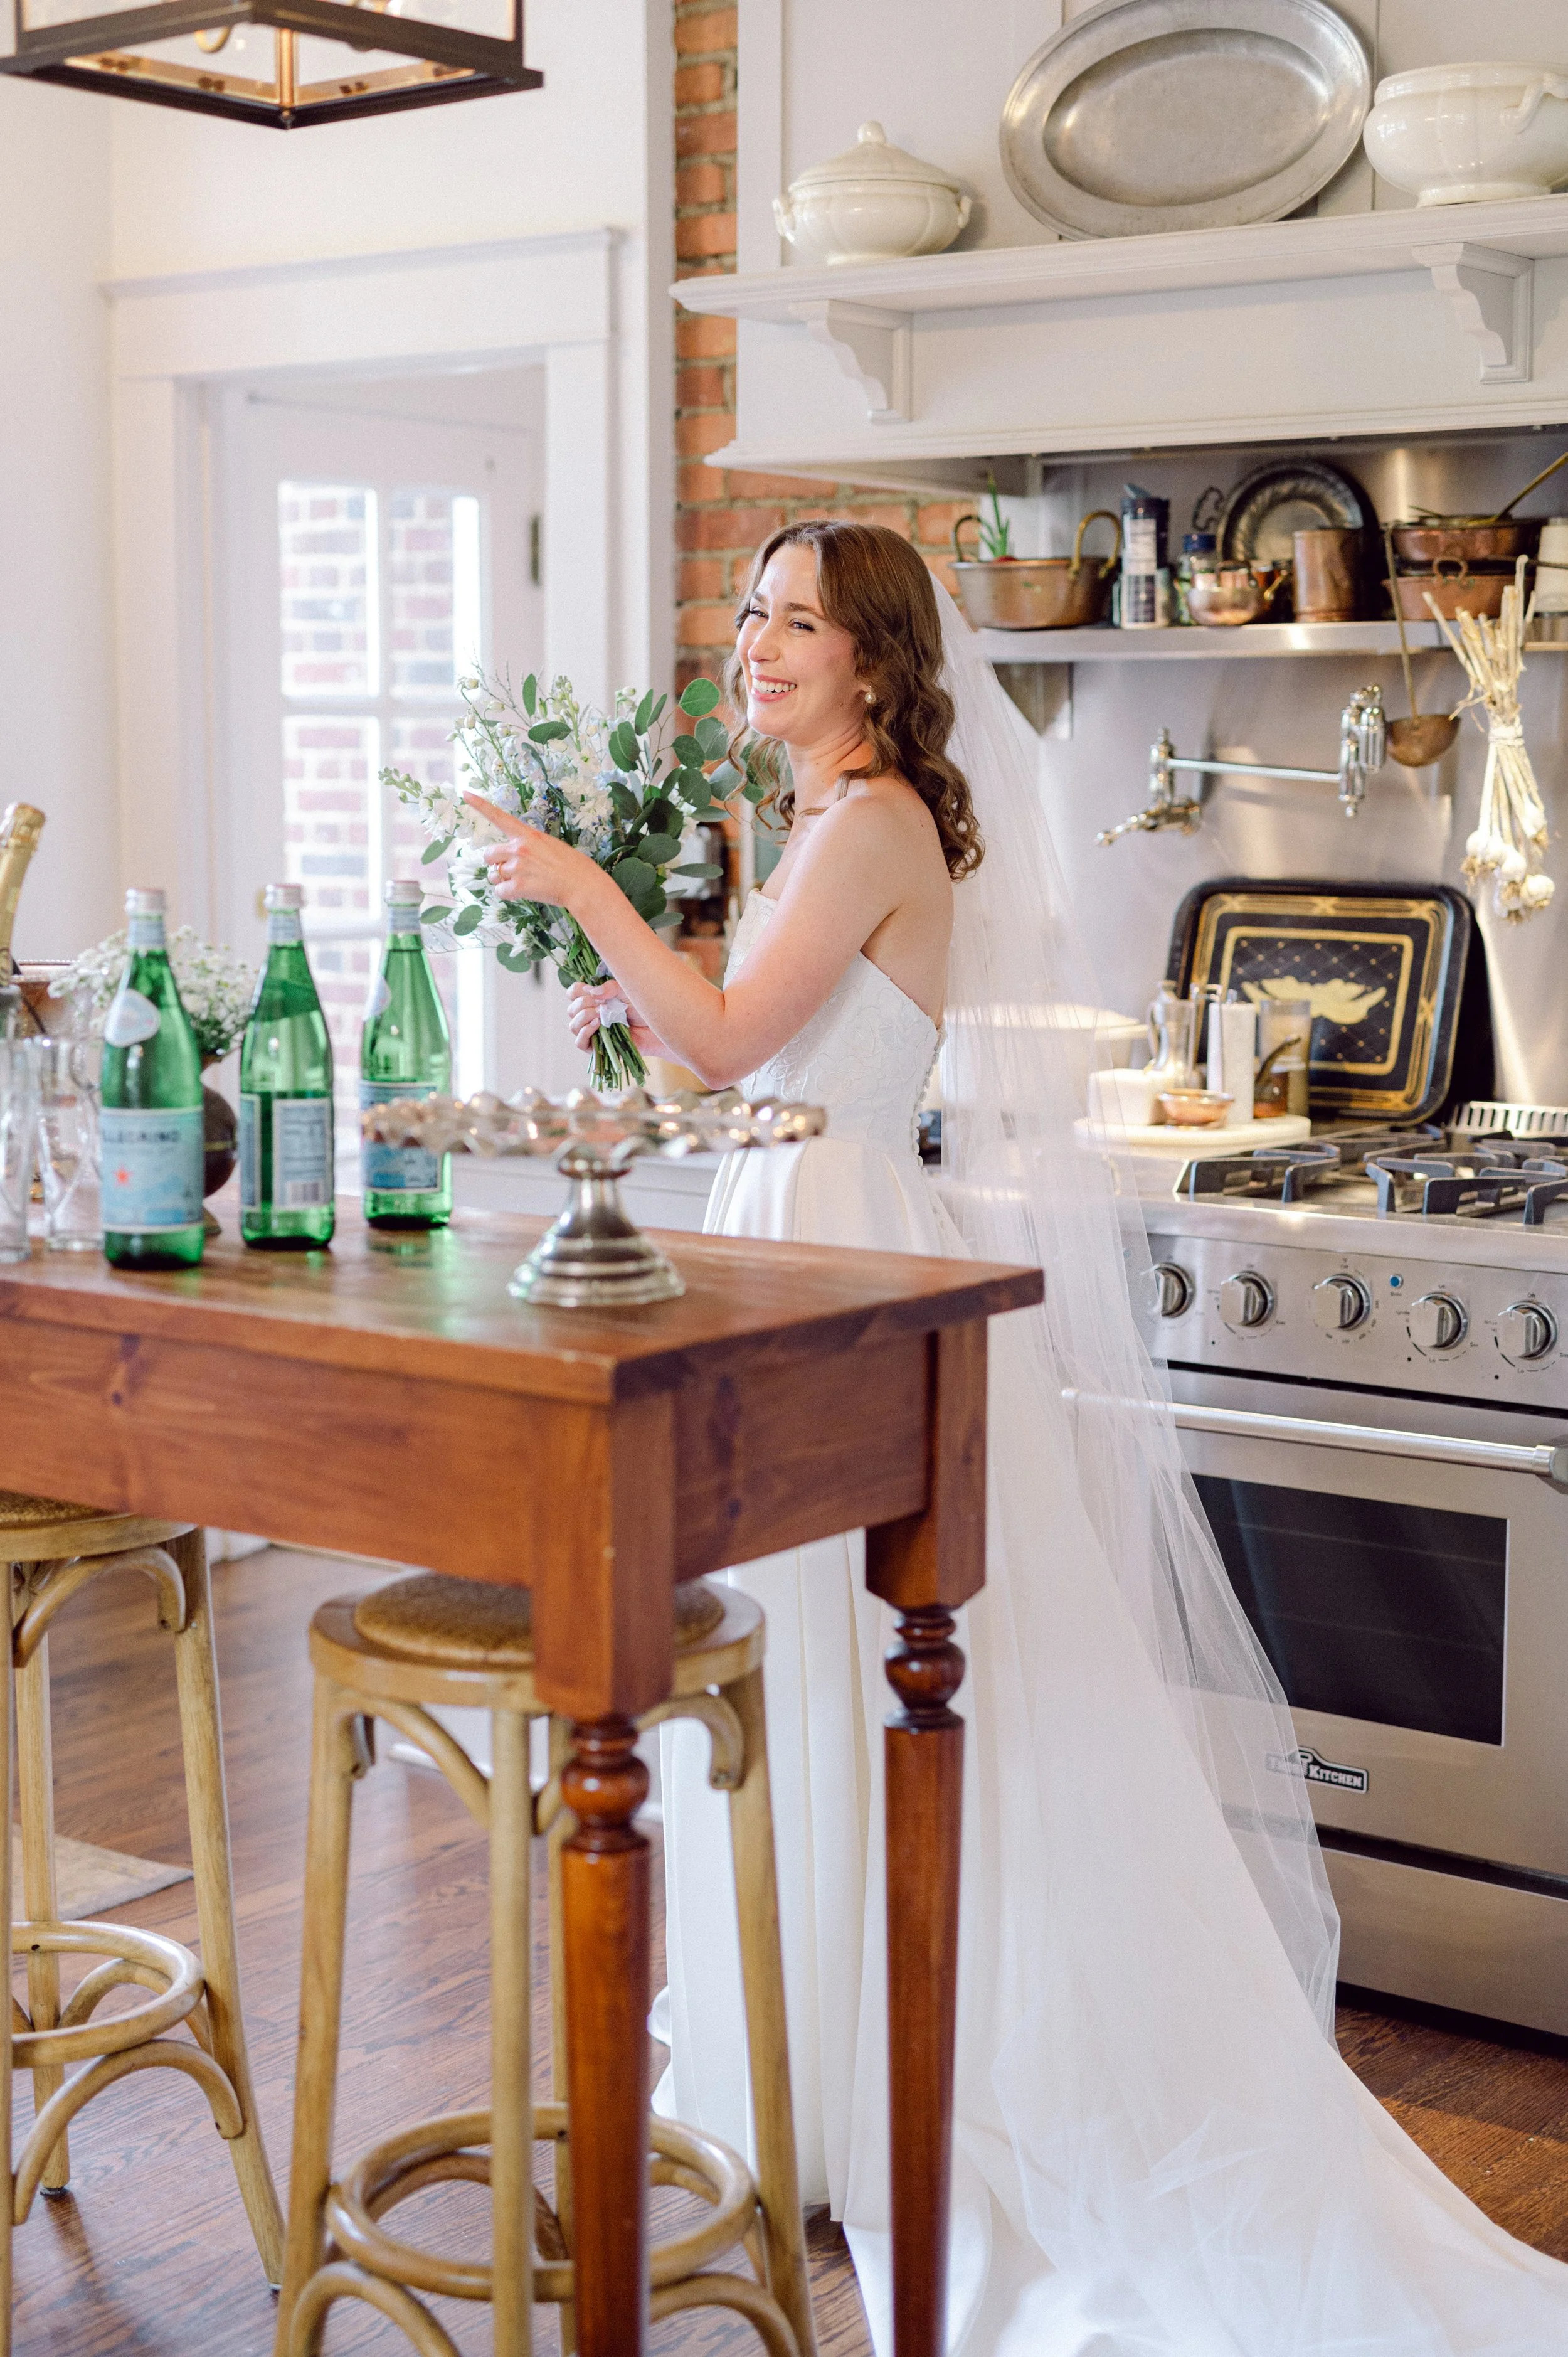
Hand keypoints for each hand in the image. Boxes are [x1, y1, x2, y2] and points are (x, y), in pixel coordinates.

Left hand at [465, 792, 597, 910]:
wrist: (582, 885)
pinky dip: (508, 894)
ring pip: (493, 875)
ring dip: (503, 881)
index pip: (499, 817)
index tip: (465, 794)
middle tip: (513, 871)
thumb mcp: (550, 846)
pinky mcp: (518, 886)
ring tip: (524, 882)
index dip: (480, 805)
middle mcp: (518, 848)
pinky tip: (524, 892)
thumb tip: (510, 860)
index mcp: (527, 835)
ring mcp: (517, 867)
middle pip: (488, 854)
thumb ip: (528, 847)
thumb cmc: (572, 866)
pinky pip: (500, 892)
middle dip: (496, 863)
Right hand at [567, 980, 669, 1062]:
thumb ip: (611, 988)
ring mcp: (593, 1033)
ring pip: (573, 1026)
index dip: (578, 990)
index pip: (573, 993)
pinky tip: (598, 1024)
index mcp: (595, 1001)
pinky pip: (580, 1042)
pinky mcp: (598, 1047)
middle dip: (583, 1003)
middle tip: (601, 1004)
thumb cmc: (643, 1010)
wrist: (656, 1029)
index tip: (593, 991)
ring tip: (601, 1013)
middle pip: (571, 1009)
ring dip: (584, 1017)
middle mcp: (591, 1016)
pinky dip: (585, 1032)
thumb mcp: (627, 992)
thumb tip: (593, 992)